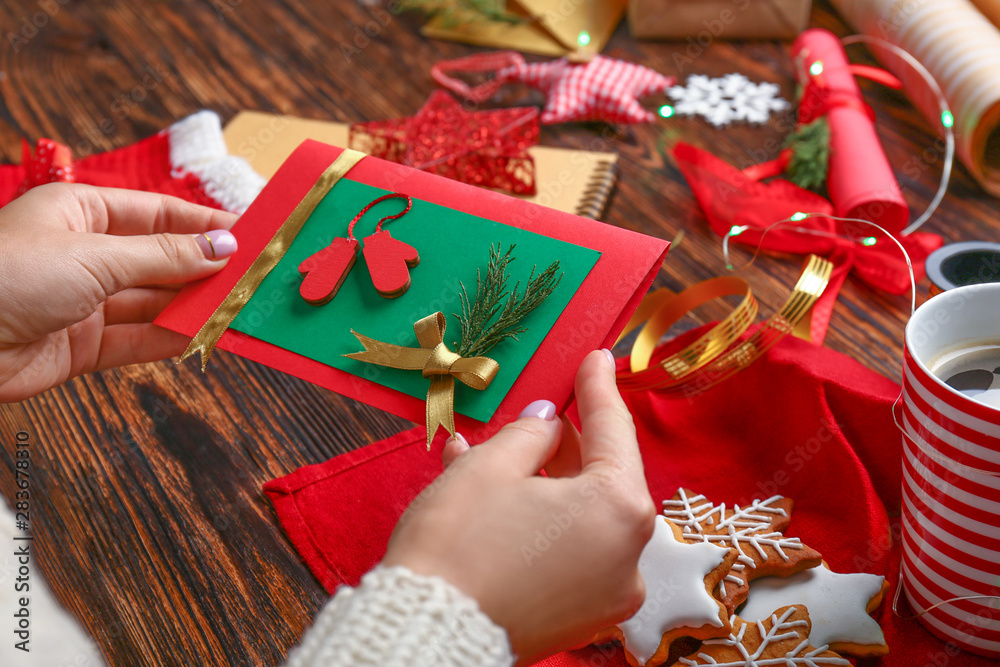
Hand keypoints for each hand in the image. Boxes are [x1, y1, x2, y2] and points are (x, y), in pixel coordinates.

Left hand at [0, 183, 237, 401]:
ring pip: (152, 303)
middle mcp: (84, 255)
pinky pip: (136, 340)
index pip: (158, 214)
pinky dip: (169, 340)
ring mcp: (82, 302)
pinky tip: (202, 337)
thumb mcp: (96, 255)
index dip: (204, 223)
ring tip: (237, 309)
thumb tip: (223, 247)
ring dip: (192, 308)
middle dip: (204, 270)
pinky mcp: (79, 346)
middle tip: (253, 278)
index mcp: (81, 213)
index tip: (250, 234)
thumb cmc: (8, 275)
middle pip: (160, 260)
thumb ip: (165, 256)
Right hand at [383, 349, 655, 664]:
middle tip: (539, 411)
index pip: (613, 431)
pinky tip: (492, 497)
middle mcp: (628, 556)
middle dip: (560, 441)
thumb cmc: (459, 546)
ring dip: (538, 481)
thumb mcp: (492, 467)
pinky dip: (538, 522)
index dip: (598, 387)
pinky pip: (566, 551)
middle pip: (599, 477)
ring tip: (486, 452)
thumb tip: (548, 422)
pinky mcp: (579, 618)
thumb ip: (531, 433)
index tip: (595, 358)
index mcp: (619, 510)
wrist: (425, 636)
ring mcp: (606, 594)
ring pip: (578, 515)